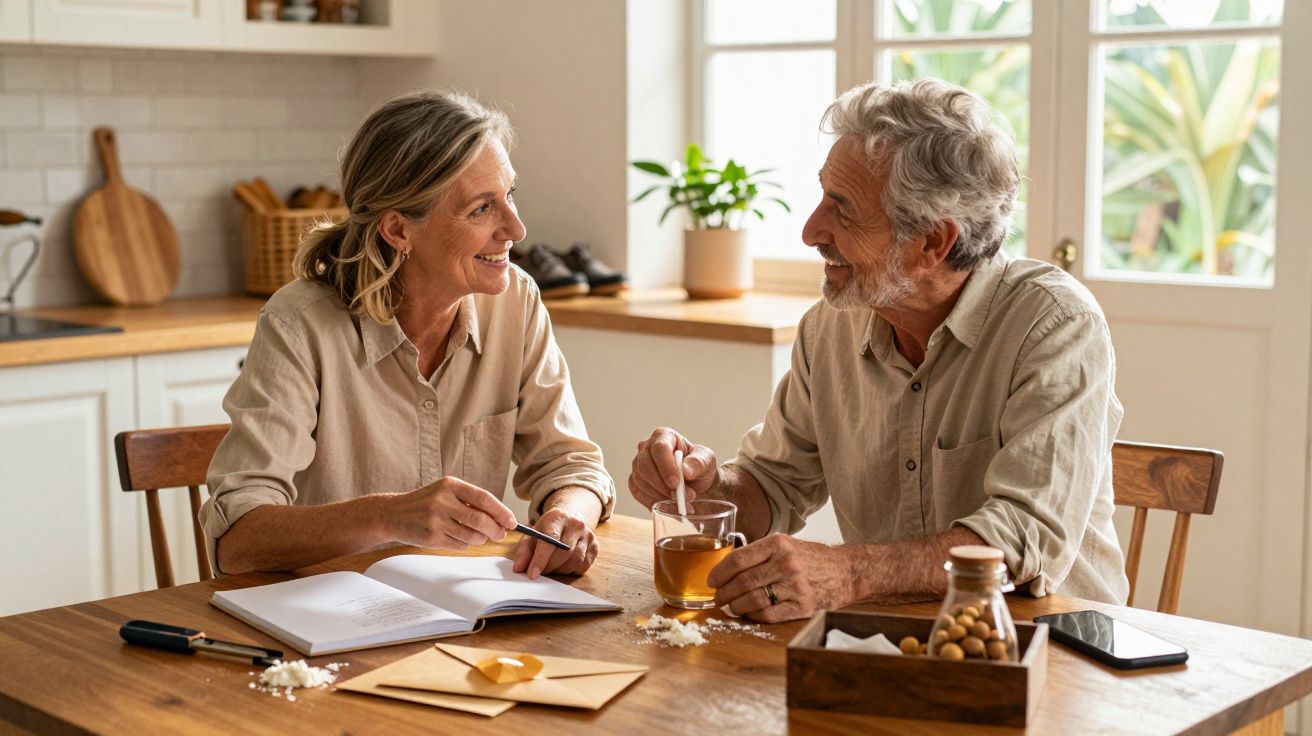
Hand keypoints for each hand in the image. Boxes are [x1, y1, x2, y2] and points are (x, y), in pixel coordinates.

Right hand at [387, 476, 516, 549]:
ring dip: (481, 539)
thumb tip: (500, 518)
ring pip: (472, 535)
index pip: (484, 498)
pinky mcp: (431, 537)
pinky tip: (461, 538)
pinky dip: (466, 544)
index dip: (501, 511)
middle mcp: (442, 501)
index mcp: (450, 485)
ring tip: (479, 536)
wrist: (393, 513)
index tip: (511, 521)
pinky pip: (459, 545)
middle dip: (496, 529)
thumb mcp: (446, 492)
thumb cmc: (425, 502)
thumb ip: (470, 501)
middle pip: (480, 519)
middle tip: (501, 533)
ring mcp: (436, 520)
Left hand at [512, 508, 598, 578]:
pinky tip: (563, 565)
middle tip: (540, 571)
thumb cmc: (548, 529)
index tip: (532, 573)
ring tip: (551, 567)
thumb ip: (524, 551)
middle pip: (564, 552)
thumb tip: (519, 568)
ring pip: (575, 561)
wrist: (569, 518)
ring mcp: (588, 535)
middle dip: (549, 566)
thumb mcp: (532, 534)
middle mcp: (576, 524)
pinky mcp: (595, 547)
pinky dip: (571, 571)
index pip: (550, 540)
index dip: (540, 559)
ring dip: (560, 570)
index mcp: (557, 517)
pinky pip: (583, 566)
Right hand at [629, 427, 717, 510]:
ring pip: (640, 480)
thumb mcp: (706, 461)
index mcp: (664, 436)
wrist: (694, 480)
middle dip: (661, 484)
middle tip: (679, 498)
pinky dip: (651, 502)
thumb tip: (685, 470)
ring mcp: (638, 464)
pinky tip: (666, 505)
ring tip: (679, 503)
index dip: (666, 467)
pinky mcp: (635, 480)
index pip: (660, 448)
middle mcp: (646, 447)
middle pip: (644, 465)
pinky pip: (637, 492)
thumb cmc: (698, 465)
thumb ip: (698, 463)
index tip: (676, 483)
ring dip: (659, 495)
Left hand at [708, 535, 854, 622]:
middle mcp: (786, 564)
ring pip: (753, 600)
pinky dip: (753, 615)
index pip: (739, 560)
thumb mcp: (786, 544)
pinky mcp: (802, 607)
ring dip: (735, 606)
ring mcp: (795, 586)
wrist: (845, 571)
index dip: (720, 573)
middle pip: (743, 582)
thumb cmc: (810, 558)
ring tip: (730, 606)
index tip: (712, 581)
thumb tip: (727, 568)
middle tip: (717, 598)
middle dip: (724, 593)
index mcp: (778, 544)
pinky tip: (748, 613)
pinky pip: (768, 615)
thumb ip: (760, 553)